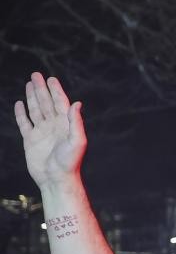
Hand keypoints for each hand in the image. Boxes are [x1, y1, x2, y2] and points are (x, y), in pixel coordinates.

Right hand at [14, 74, 85, 190]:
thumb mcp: (77, 140)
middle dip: (41, 89)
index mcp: (66, 123)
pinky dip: (21, 114)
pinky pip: (24, 123)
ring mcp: (41, 132)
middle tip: (36, 75)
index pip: (60, 102)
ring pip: (35, 110)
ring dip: (32, 97)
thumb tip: (76, 103)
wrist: (56, 178)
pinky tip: (19, 104)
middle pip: (46, 102)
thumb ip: (76, 121)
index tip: (51, 79)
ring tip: (29, 84)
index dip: (55, 90)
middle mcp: (54, 125)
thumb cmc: (70, 161)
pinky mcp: (30, 140)